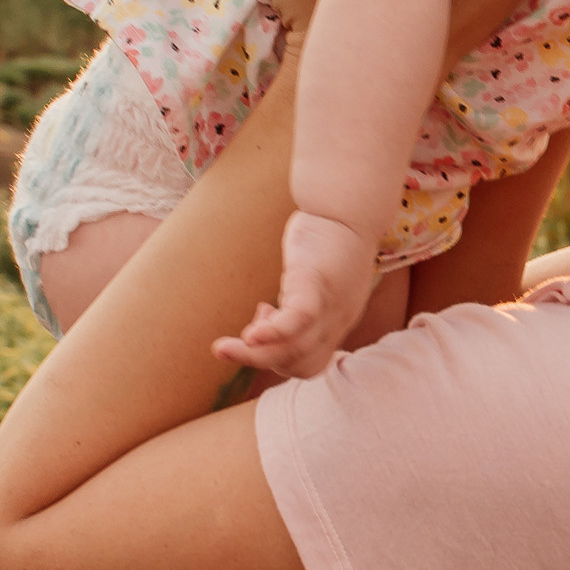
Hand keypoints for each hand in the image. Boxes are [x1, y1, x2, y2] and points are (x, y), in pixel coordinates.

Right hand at [215, 207, 379, 381]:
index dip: (280, 359)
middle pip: (302, 365)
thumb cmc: (330, 239)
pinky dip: (273, 333)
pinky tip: (248, 335)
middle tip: (229, 347)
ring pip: (296, 350)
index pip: (310, 363)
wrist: (348, 204)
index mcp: (336, 321)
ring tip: (221, 348)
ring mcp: (329, 303)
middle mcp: (337, 320)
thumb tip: (267, 314)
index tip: (260, 328)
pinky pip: (297, 320)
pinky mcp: (315, 281)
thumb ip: (300, 301)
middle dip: (261, 362)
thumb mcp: (319, 279)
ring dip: (254, 355)